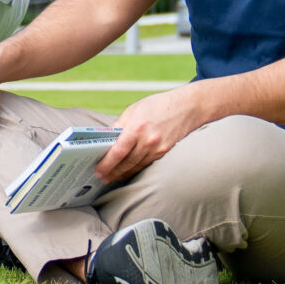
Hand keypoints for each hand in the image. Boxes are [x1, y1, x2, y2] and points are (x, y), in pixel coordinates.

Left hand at [96, 83, 210, 182]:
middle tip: (101, 178)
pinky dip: (135, 169)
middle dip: (112, 172)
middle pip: (126, 163)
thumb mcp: (133, 110)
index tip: (98, 170)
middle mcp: (148, 140)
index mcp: (137, 128)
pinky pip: (146, 164)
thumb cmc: (157, 105)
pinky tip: (127, 172)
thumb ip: (119, 125)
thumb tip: (105, 139)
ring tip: (111, 177)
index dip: (107, 163)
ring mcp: (158, 148)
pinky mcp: (164, 152)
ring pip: (136, 166)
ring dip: (122, 174)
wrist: (187, 107)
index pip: (118, 151)